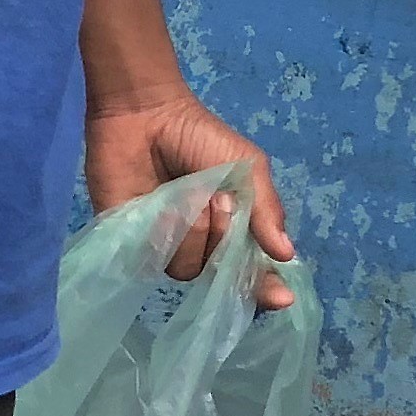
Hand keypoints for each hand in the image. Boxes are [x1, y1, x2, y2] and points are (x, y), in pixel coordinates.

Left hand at [84, 86, 296, 309]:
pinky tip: (159, 207)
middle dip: (223, 237)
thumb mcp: (247, 167)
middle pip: (219, 273)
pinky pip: (151, 259)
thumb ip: (266, 210)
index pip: (250, 272)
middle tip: (218, 200)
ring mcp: (164, 247)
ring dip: (191, 231)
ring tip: (184, 195)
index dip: (265, 287)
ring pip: (186, 267)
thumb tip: (285, 255)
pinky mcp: (130, 242)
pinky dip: (161, 232)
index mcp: (231, 230)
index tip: (281, 298)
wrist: (145, 117)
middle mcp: (198, 246)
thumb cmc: (200, 139)